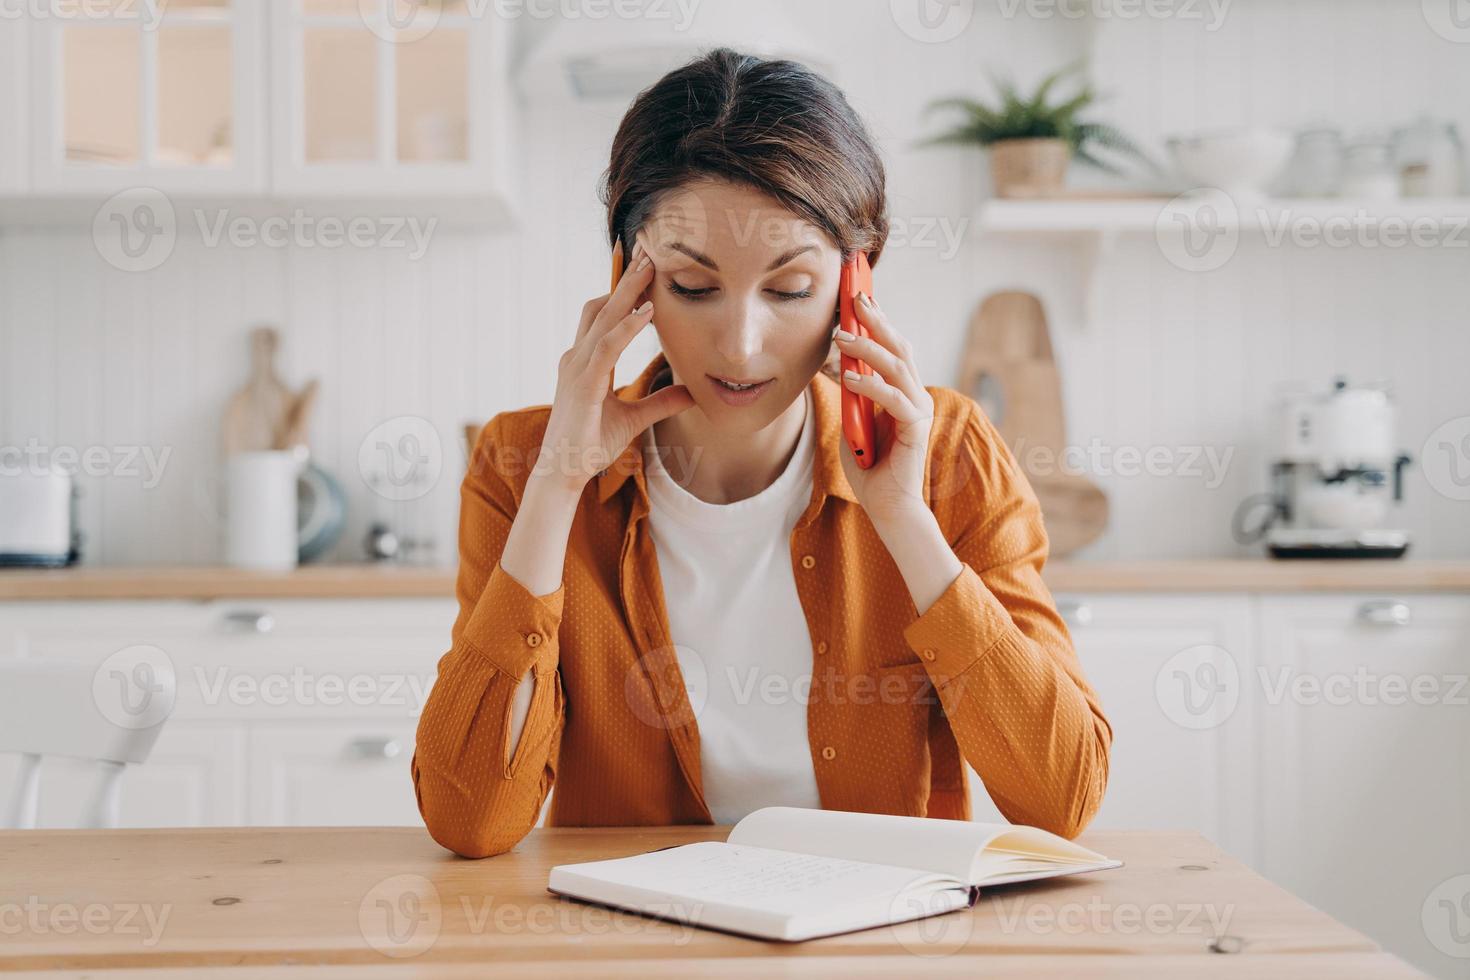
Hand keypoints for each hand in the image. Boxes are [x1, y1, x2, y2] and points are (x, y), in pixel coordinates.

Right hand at [538, 237, 695, 494]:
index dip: (621, 289)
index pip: (603, 315)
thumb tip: (692, 391)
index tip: (642, 265)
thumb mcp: (634, 419)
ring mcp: (577, 368)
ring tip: (651, 267)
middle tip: (649, 250)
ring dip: (628, 291)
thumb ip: (661, 401)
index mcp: (585, 362)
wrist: (564, 472)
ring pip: (604, 318)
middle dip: (626, 278)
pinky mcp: (583, 383)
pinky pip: (607, 347)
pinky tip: (647, 312)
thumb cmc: (590, 445)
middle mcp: (577, 358)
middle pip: (603, 306)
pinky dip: (627, 327)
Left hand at [834, 291, 934, 525]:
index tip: (858, 297)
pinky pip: (894, 399)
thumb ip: (853, 394)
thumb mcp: (853, 420)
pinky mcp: (916, 429)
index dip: (877, 321)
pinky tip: (849, 378)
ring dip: (867, 349)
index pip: (892, 347)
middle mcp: (915, 395)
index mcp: (902, 391)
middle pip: (899, 348)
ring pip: (897, 367)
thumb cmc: (868, 465)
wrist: (886, 506)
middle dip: (877, 321)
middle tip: (855, 298)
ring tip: (840, 337)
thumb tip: (840, 364)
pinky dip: (871, 386)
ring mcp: (919, 410)